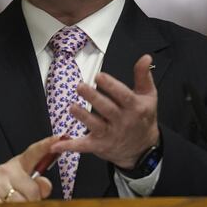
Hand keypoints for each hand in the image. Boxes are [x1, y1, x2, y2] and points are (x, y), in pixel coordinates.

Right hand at [0, 135, 57, 202]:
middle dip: (30, 202)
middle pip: (34, 190)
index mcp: (17, 166)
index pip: (34, 153)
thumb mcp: (21, 189)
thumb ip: (38, 186)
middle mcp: (6, 169)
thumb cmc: (2, 196)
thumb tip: (44, 185)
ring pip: (23, 204)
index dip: (47, 145)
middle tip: (17, 202)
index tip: (60, 138)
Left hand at [52, 54, 159, 168]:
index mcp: (134, 107)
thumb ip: (143, 75)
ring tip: (72, 107)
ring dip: (83, 117)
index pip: (123, 95)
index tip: (99, 76)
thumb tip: (145, 57)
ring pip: (95, 125)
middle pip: (107, 109)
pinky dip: (70, 146)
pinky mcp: (99, 146)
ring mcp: (110, 135)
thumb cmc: (143, 118)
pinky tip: (57, 145)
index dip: (111, 86)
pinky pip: (84, 146)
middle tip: (80, 86)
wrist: (143, 148)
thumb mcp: (148, 96)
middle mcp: (123, 122)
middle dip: (93, 98)